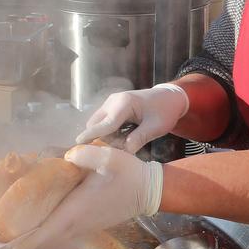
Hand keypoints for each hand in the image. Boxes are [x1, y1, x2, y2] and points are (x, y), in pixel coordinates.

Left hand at [10, 144, 162, 248]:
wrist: (149, 190)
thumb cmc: (128, 175)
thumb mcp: (109, 158)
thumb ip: (86, 155)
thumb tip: (67, 155)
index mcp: (77, 211)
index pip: (48, 232)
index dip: (29, 242)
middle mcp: (79, 223)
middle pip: (48, 238)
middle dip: (27, 241)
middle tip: (3, 238)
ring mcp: (86, 226)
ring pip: (56, 236)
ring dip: (38, 237)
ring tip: (16, 232)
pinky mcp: (91, 224)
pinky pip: (65, 232)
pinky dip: (50, 231)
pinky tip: (41, 222)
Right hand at [75, 84, 189, 152]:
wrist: (169, 98)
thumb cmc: (165, 111)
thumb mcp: (156, 127)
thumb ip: (140, 138)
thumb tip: (125, 151)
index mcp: (124, 103)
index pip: (105, 123)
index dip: (92, 135)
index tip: (78, 143)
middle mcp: (113, 101)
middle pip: (96, 124)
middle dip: (104, 139)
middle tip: (125, 146)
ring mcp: (111, 103)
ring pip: (98, 124)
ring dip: (108, 136)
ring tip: (129, 139)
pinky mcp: (111, 107)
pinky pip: (104, 123)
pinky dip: (110, 132)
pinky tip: (126, 134)